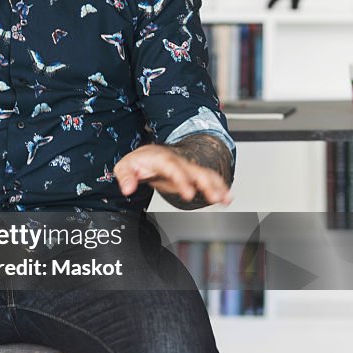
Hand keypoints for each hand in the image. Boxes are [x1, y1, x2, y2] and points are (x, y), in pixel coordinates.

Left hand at [114, 144, 232, 206]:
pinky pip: (209, 179)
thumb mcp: (125, 165)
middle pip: (195, 170)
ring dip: (217, 185)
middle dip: (207, 184)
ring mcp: (187, 167)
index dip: (182, 180)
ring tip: (226, 198)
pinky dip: (220, 187)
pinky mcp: (192, 175)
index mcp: (162, 159)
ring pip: (205, 174)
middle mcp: (178, 162)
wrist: (148, 154)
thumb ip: (125, 176)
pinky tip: (227, 198)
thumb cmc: (139, 161)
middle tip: (215, 198)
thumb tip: (128, 188)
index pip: (173, 168)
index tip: (188, 194)